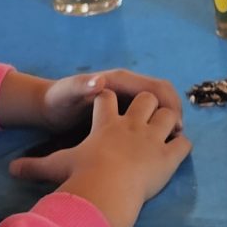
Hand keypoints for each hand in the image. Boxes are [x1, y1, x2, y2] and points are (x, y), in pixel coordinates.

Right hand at [15, 92, 192, 226]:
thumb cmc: (81, 175)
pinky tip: (179, 149)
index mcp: (105, 123)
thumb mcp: (57, 166)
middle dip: (147, 103)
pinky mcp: (168, 157)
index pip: (106, 97)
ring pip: (168, 116)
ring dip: (170, 120)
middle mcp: (132, 125)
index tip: (107, 102)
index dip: (107, 97)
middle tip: (147, 114)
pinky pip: (183, 144)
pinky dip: (183, 146)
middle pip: (145, 98)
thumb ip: (35, 166)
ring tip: (168, 130)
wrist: (106, 191)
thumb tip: (10, 170)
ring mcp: (153, 139)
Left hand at [36, 69, 183, 134]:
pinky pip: (147, 115)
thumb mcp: (68, 93)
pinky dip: (156, 126)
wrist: (49, 107)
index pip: (156, 88)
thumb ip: (82, 86)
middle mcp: (128, 86)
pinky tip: (156, 145)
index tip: (176, 126)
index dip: (169, 105)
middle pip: (163, 94)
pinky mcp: (123, 110)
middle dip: (174, 113)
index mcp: (121, 81)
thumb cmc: (59, 100)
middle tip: (177, 136)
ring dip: (167, 120)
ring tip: (171, 142)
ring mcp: (127, 98)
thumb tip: (99, 82)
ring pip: (157, 105)